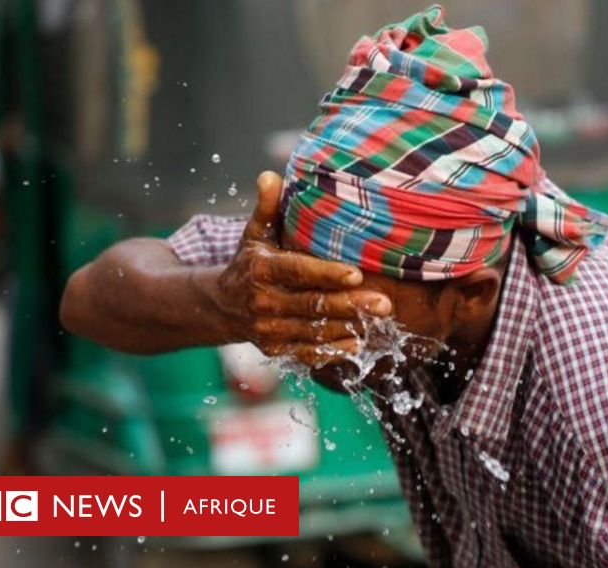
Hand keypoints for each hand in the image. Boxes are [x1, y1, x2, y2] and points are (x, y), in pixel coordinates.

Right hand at [209, 171, 390, 365]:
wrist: (223, 304)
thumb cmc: (251, 260)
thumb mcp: (255, 233)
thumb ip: (267, 207)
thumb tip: (270, 175)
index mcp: (260, 269)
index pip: (297, 271)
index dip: (326, 274)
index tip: (357, 273)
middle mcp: (263, 302)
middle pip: (311, 305)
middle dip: (350, 305)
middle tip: (384, 303)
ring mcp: (268, 329)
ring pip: (313, 331)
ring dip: (348, 328)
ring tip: (380, 321)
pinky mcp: (274, 350)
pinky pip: (307, 353)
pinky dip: (333, 351)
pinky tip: (359, 343)